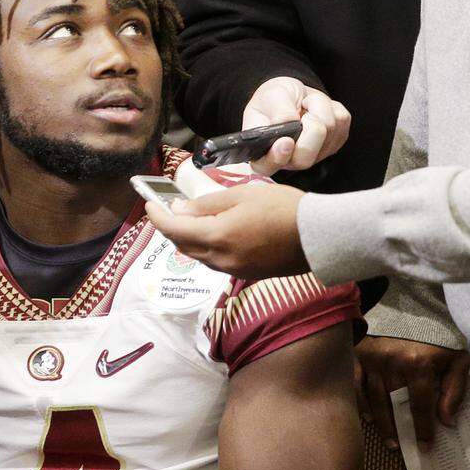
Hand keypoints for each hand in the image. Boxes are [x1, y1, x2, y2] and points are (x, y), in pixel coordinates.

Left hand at [144, 182, 308, 278]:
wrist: (319, 237)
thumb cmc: (284, 208)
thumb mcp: (242, 195)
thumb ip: (207, 204)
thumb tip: (178, 210)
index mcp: (217, 237)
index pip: (173, 229)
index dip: (157, 217)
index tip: (150, 205)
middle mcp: (221, 259)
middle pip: (183, 245)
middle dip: (170, 228)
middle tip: (167, 210)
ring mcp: (234, 270)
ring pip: (198, 256)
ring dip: (188, 239)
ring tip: (188, 219)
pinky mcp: (246, 274)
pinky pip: (216, 262)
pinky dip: (206, 247)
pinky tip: (213, 234)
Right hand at [243, 77, 350, 174]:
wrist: (290, 94)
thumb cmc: (273, 99)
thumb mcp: (269, 97)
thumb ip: (278, 112)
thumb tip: (291, 122)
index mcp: (263, 153)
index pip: (267, 166)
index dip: (277, 157)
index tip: (285, 141)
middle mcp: (287, 161)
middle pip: (305, 159)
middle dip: (309, 127)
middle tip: (302, 112)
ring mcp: (313, 156)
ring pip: (329, 132)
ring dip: (319, 107)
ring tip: (306, 105)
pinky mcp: (334, 143)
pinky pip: (342, 122)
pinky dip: (331, 107)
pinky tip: (317, 109)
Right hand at [353, 335, 469, 451]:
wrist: (412, 310)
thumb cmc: (437, 338)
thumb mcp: (455, 360)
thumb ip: (455, 389)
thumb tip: (447, 421)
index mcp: (418, 364)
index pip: (420, 405)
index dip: (423, 428)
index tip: (425, 445)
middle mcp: (393, 363)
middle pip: (394, 405)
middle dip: (399, 429)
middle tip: (402, 447)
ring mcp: (373, 360)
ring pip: (374, 399)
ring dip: (381, 422)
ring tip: (390, 440)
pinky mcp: (359, 356)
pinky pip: (355, 385)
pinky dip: (360, 403)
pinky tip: (368, 418)